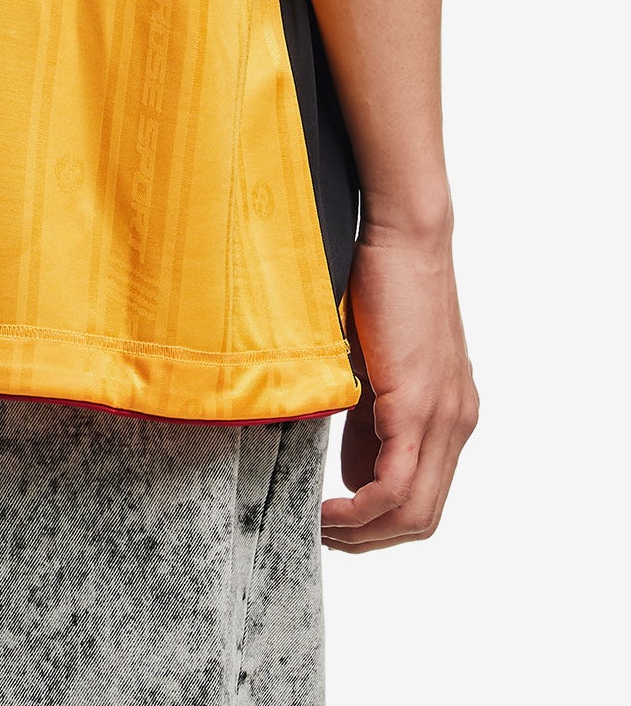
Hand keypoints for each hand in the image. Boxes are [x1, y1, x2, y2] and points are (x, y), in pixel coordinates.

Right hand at [321, 220, 479, 551]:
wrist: (406, 236)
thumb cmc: (382, 283)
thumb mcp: (374, 365)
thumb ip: (370, 421)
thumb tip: (354, 472)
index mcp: (450, 414)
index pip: (425, 497)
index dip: (381, 525)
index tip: (336, 523)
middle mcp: (457, 422)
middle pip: (424, 518)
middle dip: (370, 541)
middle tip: (325, 536)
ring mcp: (445, 417)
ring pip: (414, 511)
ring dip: (364, 532)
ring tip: (321, 526)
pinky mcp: (420, 405)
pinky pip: (396, 484)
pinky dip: (362, 509)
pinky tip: (329, 509)